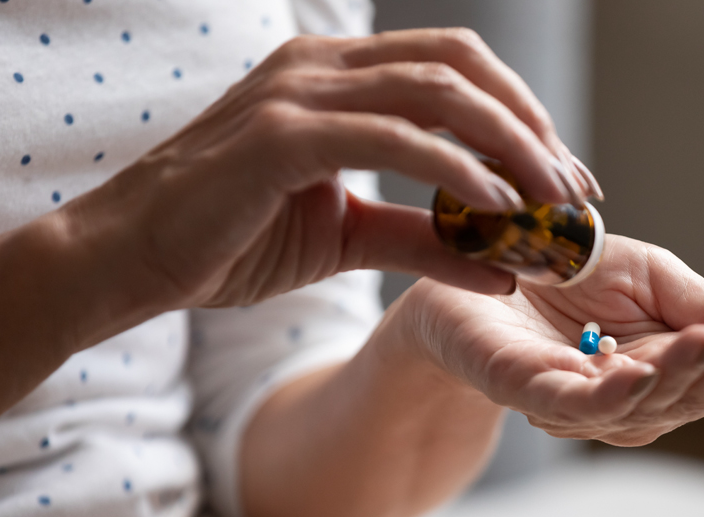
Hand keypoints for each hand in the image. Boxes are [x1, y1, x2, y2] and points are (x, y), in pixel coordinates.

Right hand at [62, 29, 602, 312]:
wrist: (128, 261)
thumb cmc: (229, 241)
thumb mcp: (346, 238)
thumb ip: (424, 239)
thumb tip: (504, 263)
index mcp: (335, 77)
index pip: (454, 68)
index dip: (521, 114)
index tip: (565, 176)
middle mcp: (320, 67)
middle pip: (461, 65)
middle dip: (531, 124)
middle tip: (574, 189)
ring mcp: (298, 92)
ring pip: (437, 91)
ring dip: (509, 144)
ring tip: (552, 202)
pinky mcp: (280, 135)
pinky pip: (392, 136)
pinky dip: (455, 169)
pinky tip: (499, 209)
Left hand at [406, 235, 703, 445]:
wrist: (473, 262)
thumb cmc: (564, 272)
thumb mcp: (653, 277)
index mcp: (664, 370)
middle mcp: (629, 397)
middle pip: (694, 395)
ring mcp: (578, 401)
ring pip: (645, 404)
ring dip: (685, 374)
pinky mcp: (528, 392)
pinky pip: (576, 404)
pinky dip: (613, 394)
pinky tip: (642, 371)